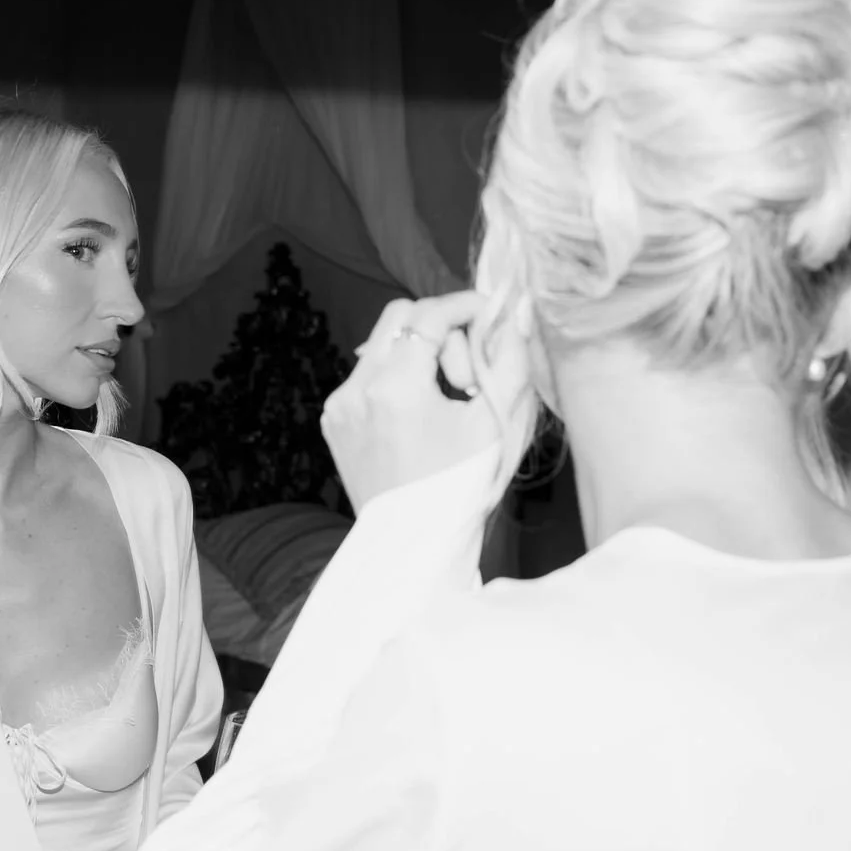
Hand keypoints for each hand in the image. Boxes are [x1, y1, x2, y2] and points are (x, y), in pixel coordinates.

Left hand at [320, 292, 533, 511]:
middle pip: (399, 319)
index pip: (429, 316)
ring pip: (380, 345)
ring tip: (446, 399)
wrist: (415, 545)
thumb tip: (516, 310)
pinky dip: (395, 380)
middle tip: (467, 375)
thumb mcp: (495, 422)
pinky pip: (365, 377)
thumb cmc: (461, 489)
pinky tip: (419, 416)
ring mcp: (340, 406)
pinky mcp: (334, 421)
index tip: (489, 312)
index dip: (464, 305)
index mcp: (396, 388)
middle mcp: (357, 390)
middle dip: (439, 331)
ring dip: (417, 356)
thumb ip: (509, 358)